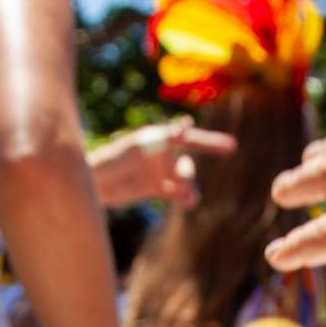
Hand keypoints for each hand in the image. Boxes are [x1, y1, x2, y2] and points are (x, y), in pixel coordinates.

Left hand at [87, 118, 238, 209]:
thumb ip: (164, 137)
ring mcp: (158, 172)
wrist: (92, 183)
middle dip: (188, 173)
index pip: (190, 138)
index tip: (233, 147)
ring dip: (190, 189)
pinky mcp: (154, 188)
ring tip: (190, 199)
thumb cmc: (113, 159)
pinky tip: (189, 202)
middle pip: (187, 164)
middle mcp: (161, 154)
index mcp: (158, 138)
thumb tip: (187, 124)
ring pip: (184, 181)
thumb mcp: (139, 147)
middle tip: (182, 179)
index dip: (211, 142)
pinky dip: (184, 197)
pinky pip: (176, 193)